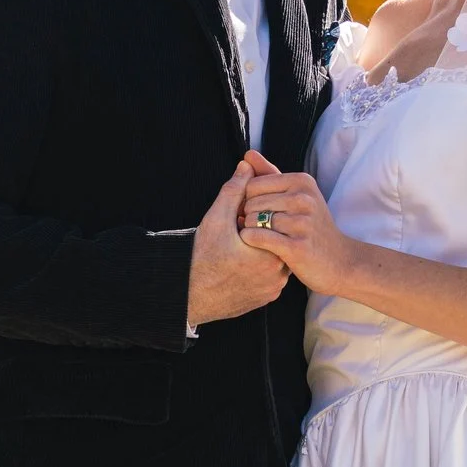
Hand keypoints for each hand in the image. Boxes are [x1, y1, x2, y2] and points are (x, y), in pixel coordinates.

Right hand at [186, 153, 289, 328]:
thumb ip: (235, 190)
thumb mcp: (217, 218)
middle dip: (264, 232)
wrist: (188, 296)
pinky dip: (259, 269)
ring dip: (263, 250)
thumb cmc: (200, 258)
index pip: (277, 223)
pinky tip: (241, 262)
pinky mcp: (264, 300)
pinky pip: (269, 279)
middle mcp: (277, 275)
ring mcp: (272, 290)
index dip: (261, 215)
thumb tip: (247, 165)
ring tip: (239, 247)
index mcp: (271, 252)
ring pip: (275, 260)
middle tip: (240, 231)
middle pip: (278, 242)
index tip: (243, 217)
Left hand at [239, 168, 354, 294]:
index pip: (253, 184)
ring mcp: (302, 223)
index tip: (253, 211)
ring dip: (249, 230)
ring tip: (259, 236)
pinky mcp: (297, 247)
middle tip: (255, 226)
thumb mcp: (297, 195)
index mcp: (302, 182)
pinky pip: (258, 237)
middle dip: (246, 216)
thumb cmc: (312, 226)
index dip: (246, 199)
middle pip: (251, 202)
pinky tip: (256, 245)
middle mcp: (303, 198)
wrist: (339, 261)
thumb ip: (270, 174)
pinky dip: (251, 240)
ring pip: (252, 220)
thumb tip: (247, 154)